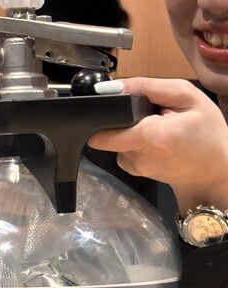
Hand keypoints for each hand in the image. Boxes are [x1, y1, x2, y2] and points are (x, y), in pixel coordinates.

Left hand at [88, 77, 227, 211]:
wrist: (213, 171)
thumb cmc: (207, 132)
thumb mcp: (186, 95)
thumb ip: (147, 87)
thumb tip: (110, 87)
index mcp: (151, 137)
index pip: (103, 133)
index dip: (103, 116)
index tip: (112, 105)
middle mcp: (137, 157)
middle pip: (106, 135)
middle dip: (117, 121)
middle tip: (143, 114)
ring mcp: (135, 168)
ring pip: (115, 142)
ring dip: (128, 131)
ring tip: (154, 126)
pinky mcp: (135, 172)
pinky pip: (123, 151)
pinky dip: (133, 143)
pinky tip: (152, 140)